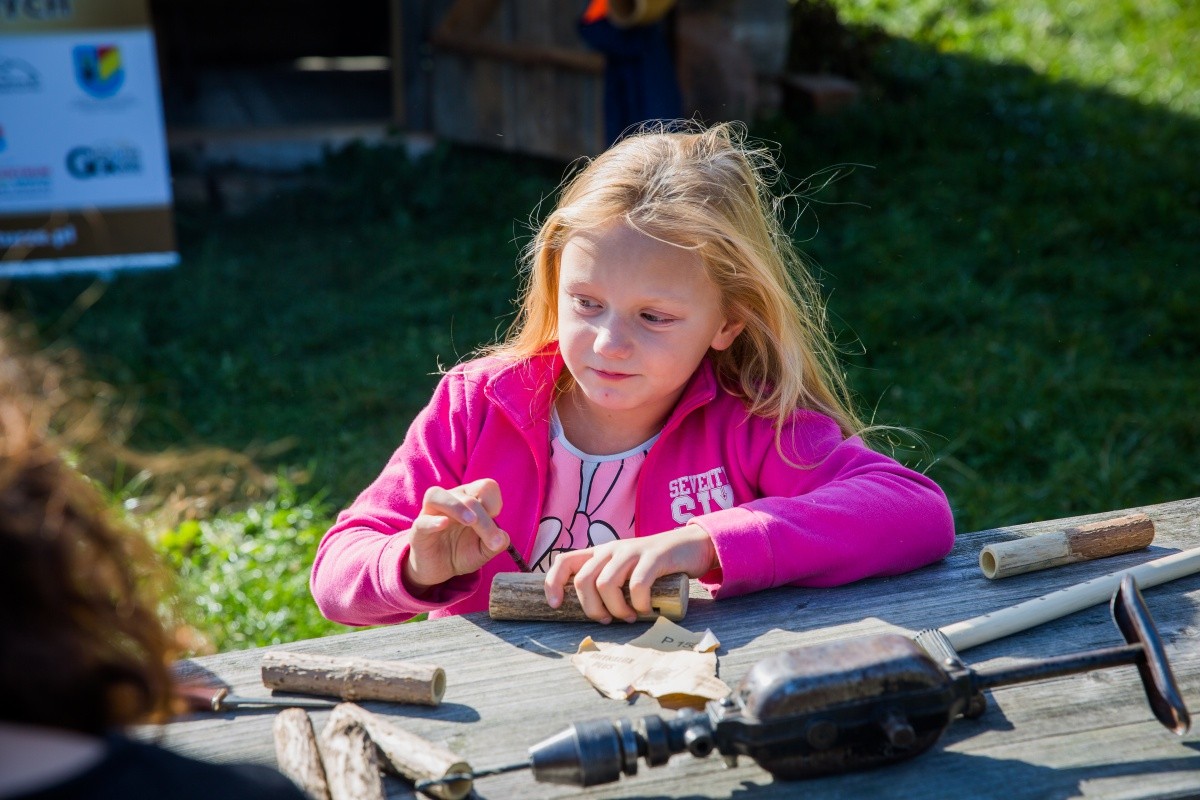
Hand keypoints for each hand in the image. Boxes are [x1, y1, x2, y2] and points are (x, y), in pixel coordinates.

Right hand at [402, 479, 508, 592]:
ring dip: (457, 507)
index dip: (494, 501)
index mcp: (470, 499)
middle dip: (484, 519)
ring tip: (470, 521)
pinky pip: (422, 520)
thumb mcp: (483, 550)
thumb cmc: (462, 551)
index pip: (485, 486)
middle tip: (493, 541)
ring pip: (437, 495)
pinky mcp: (418, 530)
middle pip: (468, 497)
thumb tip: (503, 538)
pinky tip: (444, 524)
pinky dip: (433, 521)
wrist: (438, 568)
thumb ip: (496, 543)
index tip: (495, 520)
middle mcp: (451, 500)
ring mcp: (431, 513)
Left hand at [543, 525, 716, 623]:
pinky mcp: (654, 557)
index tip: (556, 606)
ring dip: (615, 609)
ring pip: (605, 584)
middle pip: (583, 580)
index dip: (553, 583)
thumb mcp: (626, 570)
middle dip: (591, 608)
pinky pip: (637, 585)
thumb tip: (592, 613)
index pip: (564, 561)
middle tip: (607, 620)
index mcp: (600, 553)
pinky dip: (639, 604)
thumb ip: (609, 582)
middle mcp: (611, 549)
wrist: (692, 545)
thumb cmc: (656, 566)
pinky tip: (646, 609)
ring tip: (629, 617)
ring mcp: (632, 551)